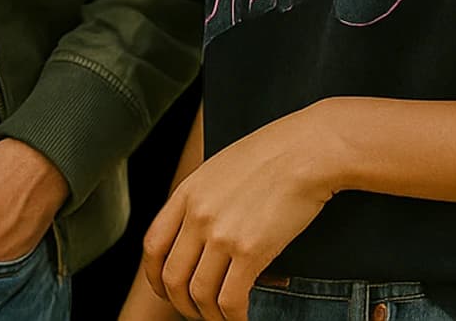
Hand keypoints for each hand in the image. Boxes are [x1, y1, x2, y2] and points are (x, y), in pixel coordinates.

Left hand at [141, 107, 334, 320]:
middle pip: (171, 276)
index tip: (165, 290)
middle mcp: (197, 215)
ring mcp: (221, 233)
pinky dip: (234, 318)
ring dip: (209, 315)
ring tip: (222, 318)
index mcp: (186, 194)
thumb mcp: (218, 171)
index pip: (152, 245)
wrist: (303, 152)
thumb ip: (202, 201)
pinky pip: (231, 300)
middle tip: (198, 312)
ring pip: (199, 294)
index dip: (154, 276)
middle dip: (182, 304)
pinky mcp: (251, 250)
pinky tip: (243, 318)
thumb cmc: (269, 158)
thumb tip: (200, 235)